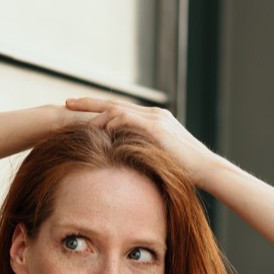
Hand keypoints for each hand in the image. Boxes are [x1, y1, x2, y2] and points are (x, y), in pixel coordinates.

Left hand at [64, 97, 222, 186]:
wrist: (206, 169)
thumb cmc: (185, 170)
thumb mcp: (159, 160)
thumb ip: (143, 155)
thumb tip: (125, 165)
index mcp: (154, 120)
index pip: (121, 109)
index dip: (98, 109)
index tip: (78, 110)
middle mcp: (154, 114)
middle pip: (114, 103)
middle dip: (89, 102)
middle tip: (66, 102)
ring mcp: (156, 118)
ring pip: (117, 108)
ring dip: (94, 113)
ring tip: (74, 118)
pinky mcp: (156, 127)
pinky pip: (126, 119)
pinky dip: (109, 122)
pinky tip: (94, 129)